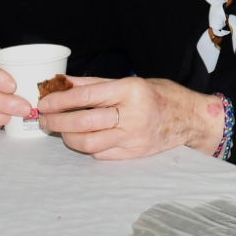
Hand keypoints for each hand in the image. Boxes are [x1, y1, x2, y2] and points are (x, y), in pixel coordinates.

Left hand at [35, 76, 223, 159]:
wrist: (190, 119)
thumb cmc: (160, 95)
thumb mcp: (131, 81)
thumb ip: (95, 84)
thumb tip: (62, 83)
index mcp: (132, 91)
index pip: (86, 96)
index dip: (60, 100)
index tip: (45, 102)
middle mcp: (133, 115)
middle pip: (83, 123)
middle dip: (56, 122)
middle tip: (44, 119)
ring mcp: (134, 138)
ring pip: (88, 143)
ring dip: (67, 137)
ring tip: (60, 130)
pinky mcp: (133, 154)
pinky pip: (100, 153)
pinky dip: (87, 146)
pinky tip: (83, 138)